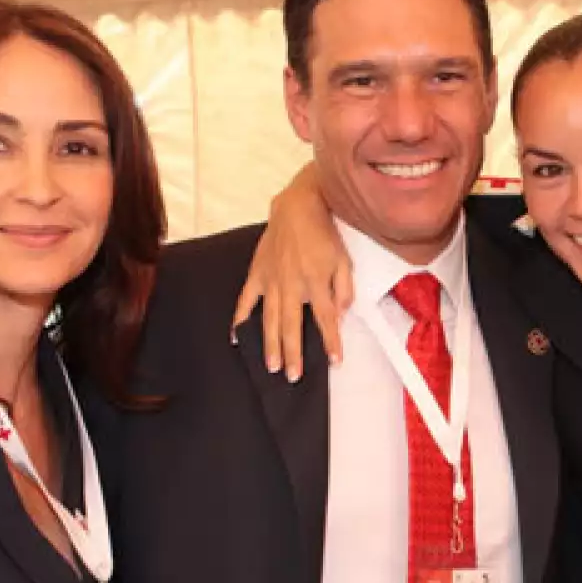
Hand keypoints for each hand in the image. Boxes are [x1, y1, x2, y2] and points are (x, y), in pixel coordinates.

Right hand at [232, 161, 352, 381]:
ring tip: (272, 366)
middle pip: (292, 326)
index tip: (335, 361)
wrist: (299, 206)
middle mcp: (292, 284)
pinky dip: (240, 318)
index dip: (331, 341)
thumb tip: (342, 313)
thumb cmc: (324, 233)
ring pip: (269, 319)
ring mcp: (271, 280)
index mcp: (316, 281)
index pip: (326, 319)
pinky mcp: (257, 273)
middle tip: (293, 376)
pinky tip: (236, 336)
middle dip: (294, 353)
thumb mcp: (345, 259)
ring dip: (270, 344)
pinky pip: (246, 299)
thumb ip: (345, 288)